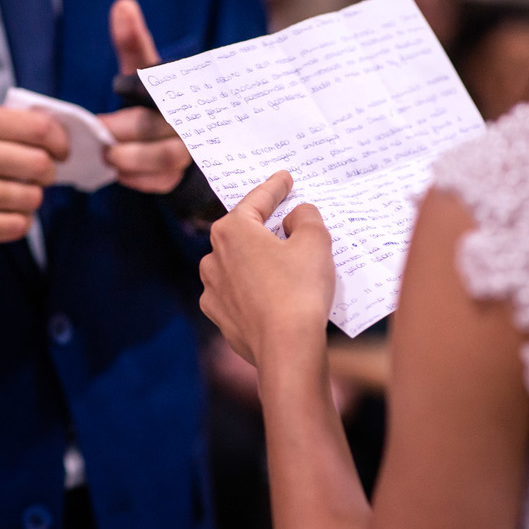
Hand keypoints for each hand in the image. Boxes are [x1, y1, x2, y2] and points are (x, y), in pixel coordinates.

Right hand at [0, 102, 68, 258]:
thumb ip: (9, 124)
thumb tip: (62, 133)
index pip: (39, 128)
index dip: (60, 142)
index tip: (60, 152)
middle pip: (40, 164)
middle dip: (48, 173)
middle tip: (39, 176)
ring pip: (32, 198)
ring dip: (31, 200)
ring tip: (14, 196)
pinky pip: (18, 225)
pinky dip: (18, 222)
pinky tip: (2, 215)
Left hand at [99, 0, 190, 193]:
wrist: (195, 148)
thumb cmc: (159, 105)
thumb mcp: (145, 75)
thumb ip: (133, 44)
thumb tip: (123, 4)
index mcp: (177, 86)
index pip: (155, 72)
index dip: (137, 72)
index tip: (116, 83)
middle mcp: (189, 117)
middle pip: (155, 123)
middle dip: (122, 131)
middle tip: (97, 134)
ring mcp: (192, 149)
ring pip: (167, 156)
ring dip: (132, 158)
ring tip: (109, 157)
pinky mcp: (188, 177)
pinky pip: (165, 182)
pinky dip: (140, 180)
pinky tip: (122, 174)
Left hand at [199, 171, 335, 366]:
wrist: (286, 349)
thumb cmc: (299, 291)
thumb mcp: (315, 241)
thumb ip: (305, 217)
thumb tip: (294, 217)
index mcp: (232, 230)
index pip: (257, 200)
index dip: (275, 187)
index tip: (284, 178)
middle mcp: (213, 257)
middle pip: (244, 232)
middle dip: (266, 227)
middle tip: (288, 221)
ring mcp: (213, 290)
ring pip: (238, 264)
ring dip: (258, 260)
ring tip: (286, 265)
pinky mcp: (220, 317)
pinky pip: (239, 293)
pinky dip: (254, 288)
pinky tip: (274, 294)